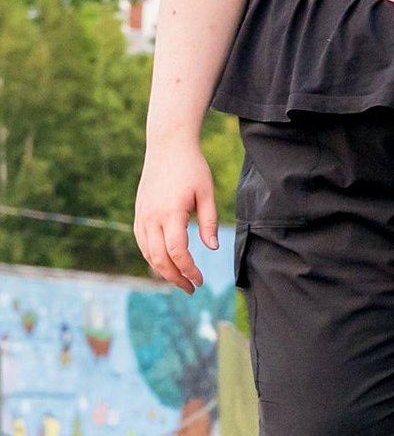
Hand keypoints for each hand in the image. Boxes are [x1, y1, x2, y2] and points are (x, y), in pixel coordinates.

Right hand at [134, 141, 218, 293]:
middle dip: (175, 277)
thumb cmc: (192, 168)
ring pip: (147, 252)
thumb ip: (210, 223)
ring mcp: (142, 215)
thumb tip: (212, 249)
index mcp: (170, 213)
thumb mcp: (208, 194)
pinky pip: (143, 242)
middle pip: (159, 258)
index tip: (200, 281)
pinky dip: (153, 257)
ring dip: (163, 271)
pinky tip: (166, 264)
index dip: (188, 270)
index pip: (176, 252)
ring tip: (181, 281)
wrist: (167, 146)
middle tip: (192, 289)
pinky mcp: (139, 212)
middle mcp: (151, 216)